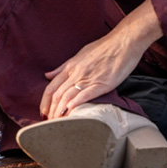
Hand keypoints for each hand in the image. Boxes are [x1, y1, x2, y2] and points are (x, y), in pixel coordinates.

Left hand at [40, 0, 163, 118]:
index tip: (43, 113)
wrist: (123, 42)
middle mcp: (76, 73)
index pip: (51, 87)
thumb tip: (48, 75)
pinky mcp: (102, 84)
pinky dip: (75, 105)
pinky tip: (71, 114)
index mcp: (70, 66)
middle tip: (49, 123)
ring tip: (57, 124)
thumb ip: (63, 67)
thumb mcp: (80, 54)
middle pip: (57, 95)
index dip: (45, 102)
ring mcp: (88, 78)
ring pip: (67, 97)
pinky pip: (85, 95)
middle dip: (51, 111)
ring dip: (60, 112)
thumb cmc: (104, 47)